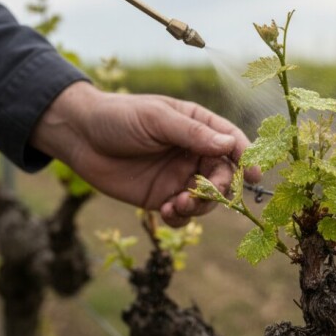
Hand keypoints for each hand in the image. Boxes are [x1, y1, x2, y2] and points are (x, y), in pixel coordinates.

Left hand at [30, 82, 261, 226]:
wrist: (79, 136)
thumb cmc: (119, 117)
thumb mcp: (156, 119)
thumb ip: (191, 134)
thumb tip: (229, 146)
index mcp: (197, 126)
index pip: (232, 141)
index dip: (248, 157)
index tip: (256, 175)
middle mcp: (193, 152)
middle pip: (224, 175)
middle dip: (220, 188)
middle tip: (202, 193)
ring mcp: (178, 176)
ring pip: (206, 199)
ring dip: (199, 206)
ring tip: (176, 204)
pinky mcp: (160, 197)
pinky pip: (182, 214)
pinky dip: (180, 218)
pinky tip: (164, 211)